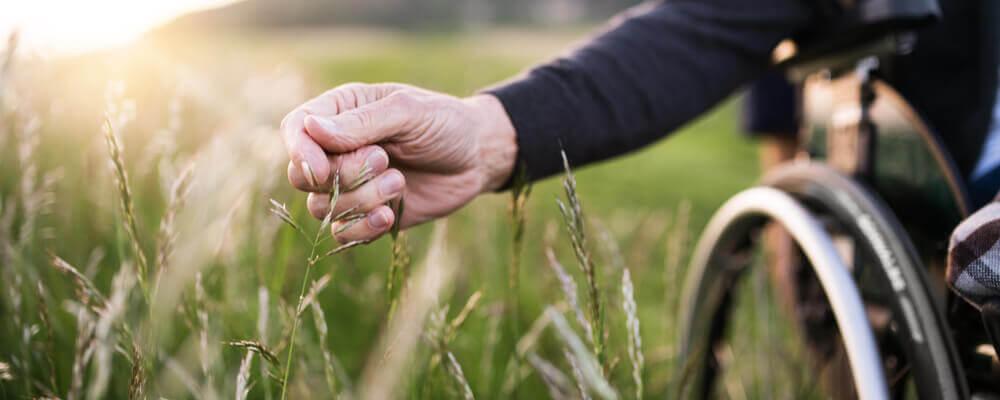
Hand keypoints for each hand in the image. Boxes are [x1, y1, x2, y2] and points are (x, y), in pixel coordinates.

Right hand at [281, 83, 516, 242]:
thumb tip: (311, 129)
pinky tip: (388, 216)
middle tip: (383, 159)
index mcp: (341, 112)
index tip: (322, 169)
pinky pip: (343, 233)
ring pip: (322, 208)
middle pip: (303, 175)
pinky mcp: (366, 214)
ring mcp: (350, 184)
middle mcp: (337, 149)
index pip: (296, 129)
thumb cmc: (445, 123)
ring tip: (399, 182)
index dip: (300, 152)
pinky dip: (362, 228)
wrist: (478, 158)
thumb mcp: (408, 112)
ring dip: (360, 200)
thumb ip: (362, 122)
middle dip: (341, 175)